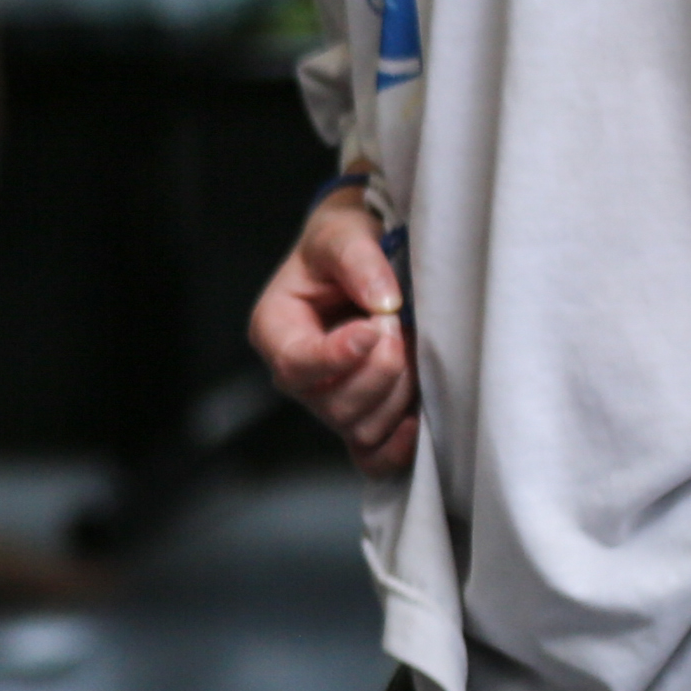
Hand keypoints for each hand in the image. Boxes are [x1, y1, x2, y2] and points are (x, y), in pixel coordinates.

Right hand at [246, 187, 415, 474]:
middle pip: (332, 404)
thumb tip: (382, 302)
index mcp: (275, 329)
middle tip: (400, 326)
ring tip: (411, 348)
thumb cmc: (344, 243)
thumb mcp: (343, 233)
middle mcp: (297, 374)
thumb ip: (358, 260)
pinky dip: (395, 448)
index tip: (375, 328)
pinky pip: (371, 457)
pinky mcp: (362, 418)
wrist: (367, 256)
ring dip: (397, 393)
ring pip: (359, 428)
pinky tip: (415, 421)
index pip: (296, 364)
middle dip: (379, 370)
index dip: (336, 356)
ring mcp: (329, 401)